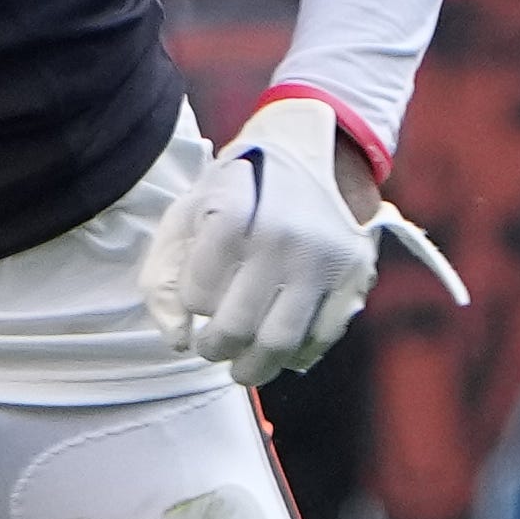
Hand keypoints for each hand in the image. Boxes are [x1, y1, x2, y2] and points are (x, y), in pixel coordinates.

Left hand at [141, 93, 379, 384]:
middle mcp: (282, 237)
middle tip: (211, 349)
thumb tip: (177, 340)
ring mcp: (323, 257)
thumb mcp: (188, 213)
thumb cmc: (239, 190)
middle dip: (216, 348)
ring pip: (282, 340)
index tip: (197, 303)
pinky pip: (323, 334)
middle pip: (238, 325)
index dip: (192, 307)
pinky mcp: (355, 272)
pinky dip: (297, 355)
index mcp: (234, 215)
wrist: (313, 150)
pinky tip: (279, 353)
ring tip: (239, 367)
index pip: (197, 294)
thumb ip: (164, 275)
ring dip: (254, 366)